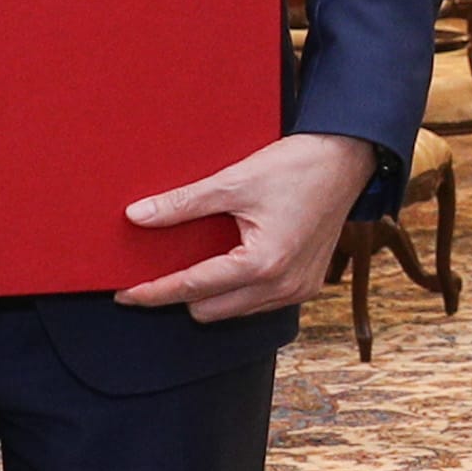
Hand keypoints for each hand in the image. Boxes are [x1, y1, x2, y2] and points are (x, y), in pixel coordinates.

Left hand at [114, 133, 373, 321]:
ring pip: (233, 310)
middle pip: (209, 310)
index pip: (192, 288)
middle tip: (159, 269)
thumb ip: (183, 204)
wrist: (347, 159)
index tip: (124, 294)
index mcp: (262, 264)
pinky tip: (231, 262)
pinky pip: (258, 302)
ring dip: (212, 293)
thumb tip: (136, 216)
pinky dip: (238, 289)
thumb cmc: (296, 166)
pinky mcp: (306, 286)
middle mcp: (282, 286)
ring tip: (197, 261)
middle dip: (182, 293)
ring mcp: (297, 291)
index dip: (154, 292)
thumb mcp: (233, 181)